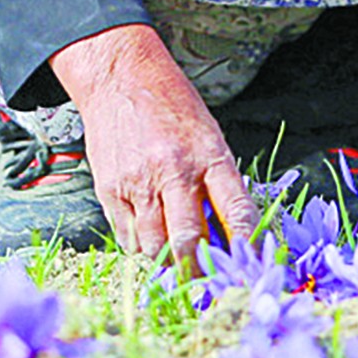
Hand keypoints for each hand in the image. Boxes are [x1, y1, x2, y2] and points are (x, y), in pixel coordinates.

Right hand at [48, 23, 258, 268]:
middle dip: (199, 269)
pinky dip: (142, 248)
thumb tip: (229, 231)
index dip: (245, 244)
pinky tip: (151, 242)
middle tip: (205, 280)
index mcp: (208, 155)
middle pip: (188, 241)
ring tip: (177, 265)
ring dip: (168, 264)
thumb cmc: (172, 106)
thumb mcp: (209, 135)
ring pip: (154, 248)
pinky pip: (128, 238)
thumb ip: (218, 181)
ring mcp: (138, 183)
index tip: (248, 263)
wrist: (120, 78)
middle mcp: (173, 172)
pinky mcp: (109, 190)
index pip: (236, 210)